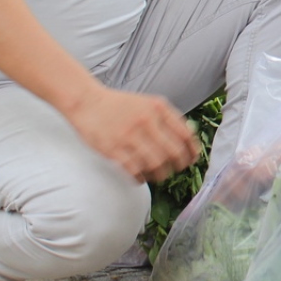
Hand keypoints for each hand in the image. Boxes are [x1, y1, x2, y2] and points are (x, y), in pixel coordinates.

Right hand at [63, 85, 198, 182]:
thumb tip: (188, 141)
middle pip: (173, 152)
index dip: (192, 151)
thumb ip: (168, 118)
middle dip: (179, 165)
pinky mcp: (113, 149)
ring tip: (159, 175)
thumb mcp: (149, 103)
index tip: (192, 159)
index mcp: (158, 108)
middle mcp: (146, 121)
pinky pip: (135, 171)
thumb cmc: (121, 106)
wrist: (88, 103)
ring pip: (156, 164)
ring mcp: (129, 136)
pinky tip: (142, 177)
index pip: (185, 134)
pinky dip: (142, 178)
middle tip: (177, 169)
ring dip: (161, 174)